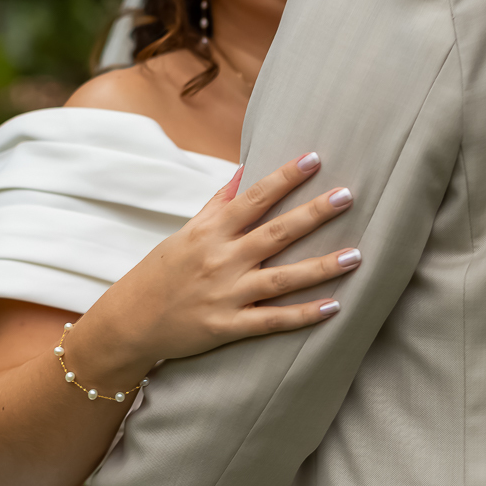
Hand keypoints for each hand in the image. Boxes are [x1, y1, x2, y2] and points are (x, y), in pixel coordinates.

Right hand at [79, 153, 359, 369]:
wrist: (129, 323)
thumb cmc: (161, 273)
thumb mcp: (186, 232)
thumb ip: (219, 204)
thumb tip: (245, 171)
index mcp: (210, 232)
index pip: (254, 197)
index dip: (285, 177)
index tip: (314, 158)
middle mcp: (221, 260)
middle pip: (275, 232)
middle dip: (313, 213)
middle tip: (347, 195)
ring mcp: (226, 295)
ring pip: (282, 279)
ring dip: (320, 266)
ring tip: (356, 255)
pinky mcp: (228, 327)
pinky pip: (272, 320)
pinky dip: (303, 315)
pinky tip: (333, 307)